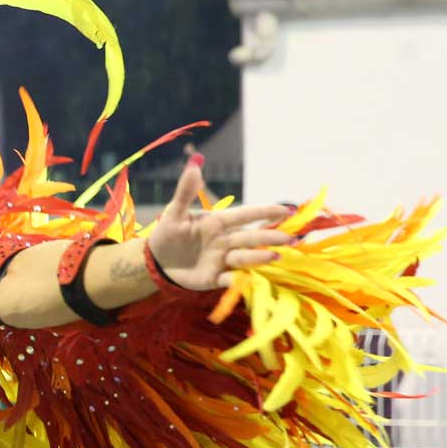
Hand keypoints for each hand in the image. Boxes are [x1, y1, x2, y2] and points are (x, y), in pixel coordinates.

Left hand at [147, 155, 294, 290]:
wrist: (157, 261)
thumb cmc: (169, 234)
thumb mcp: (174, 213)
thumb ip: (184, 192)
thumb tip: (193, 166)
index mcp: (218, 222)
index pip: (245, 215)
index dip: (264, 212)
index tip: (285, 210)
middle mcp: (225, 240)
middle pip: (250, 237)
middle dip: (270, 237)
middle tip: (290, 238)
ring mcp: (222, 259)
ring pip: (244, 257)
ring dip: (260, 257)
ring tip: (275, 256)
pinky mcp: (215, 277)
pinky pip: (231, 279)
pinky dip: (241, 280)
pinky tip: (252, 280)